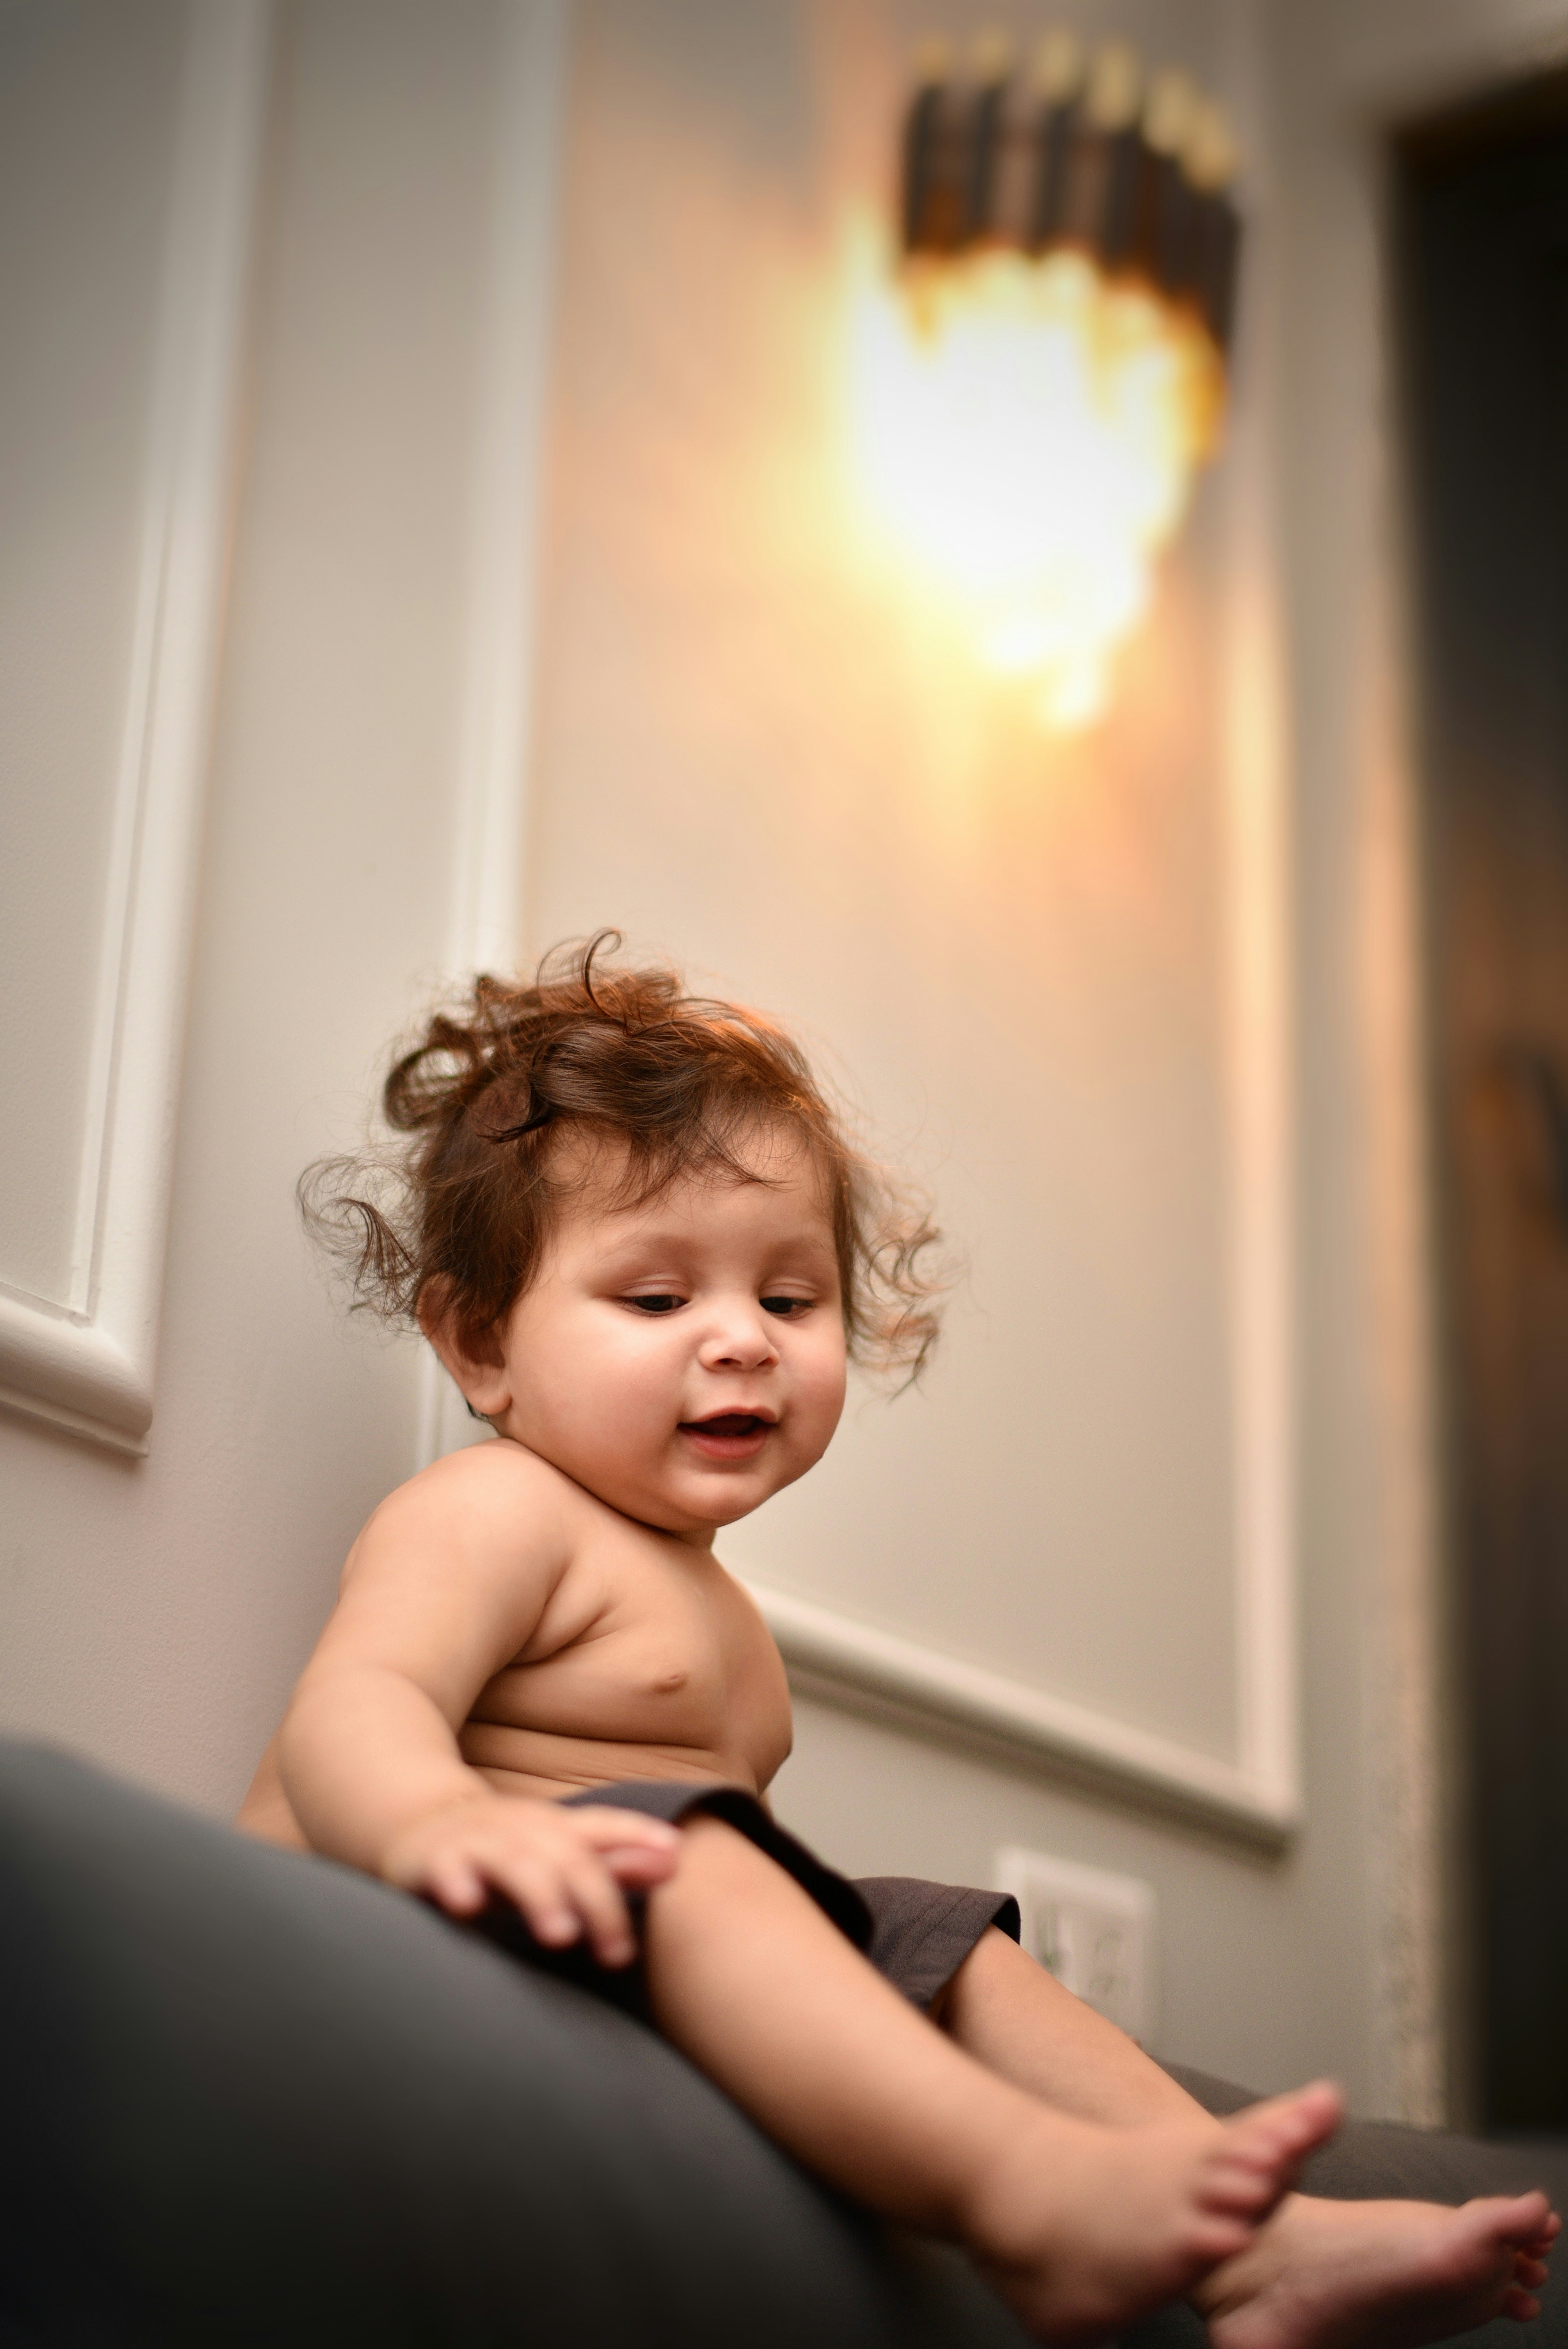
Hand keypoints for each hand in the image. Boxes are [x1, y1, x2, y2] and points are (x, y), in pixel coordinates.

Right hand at [382, 1794, 680, 1965]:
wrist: (418, 1822)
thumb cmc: (504, 1849)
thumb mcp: (558, 1850)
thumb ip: (615, 1860)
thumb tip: (676, 1860)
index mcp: (555, 1828)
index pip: (604, 1826)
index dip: (638, 1835)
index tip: (674, 1856)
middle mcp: (521, 1829)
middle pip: (567, 1856)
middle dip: (595, 1899)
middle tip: (617, 1953)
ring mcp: (478, 1842)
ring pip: (514, 1863)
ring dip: (539, 1894)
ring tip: (561, 1934)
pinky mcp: (435, 1861)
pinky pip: (446, 1872)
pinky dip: (457, 1884)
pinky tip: (467, 1906)